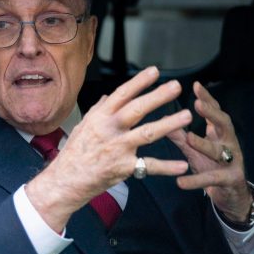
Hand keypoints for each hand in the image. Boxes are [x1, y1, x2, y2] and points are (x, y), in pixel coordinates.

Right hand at [26, 66, 191, 231]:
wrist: (65, 182)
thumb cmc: (74, 154)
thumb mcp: (83, 126)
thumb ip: (98, 110)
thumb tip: (108, 96)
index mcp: (100, 117)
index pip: (122, 94)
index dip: (139, 82)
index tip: (155, 71)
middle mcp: (110, 130)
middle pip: (138, 109)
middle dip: (158, 96)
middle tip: (176, 87)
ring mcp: (118, 149)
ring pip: (148, 133)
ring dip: (169, 124)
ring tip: (187, 116)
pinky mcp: (124, 168)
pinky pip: (149, 166)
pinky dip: (167, 167)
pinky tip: (182, 165)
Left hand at [168, 82, 251, 223]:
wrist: (233, 196)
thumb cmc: (213, 167)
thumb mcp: (195, 151)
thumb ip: (181, 137)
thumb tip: (163, 119)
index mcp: (220, 134)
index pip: (215, 112)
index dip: (207, 99)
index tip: (196, 85)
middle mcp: (229, 144)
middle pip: (224, 124)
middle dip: (212, 113)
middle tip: (198, 104)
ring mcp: (232, 161)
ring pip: (218, 151)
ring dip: (204, 144)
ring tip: (189, 138)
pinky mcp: (230, 180)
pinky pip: (212, 179)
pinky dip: (196, 181)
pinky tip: (180, 182)